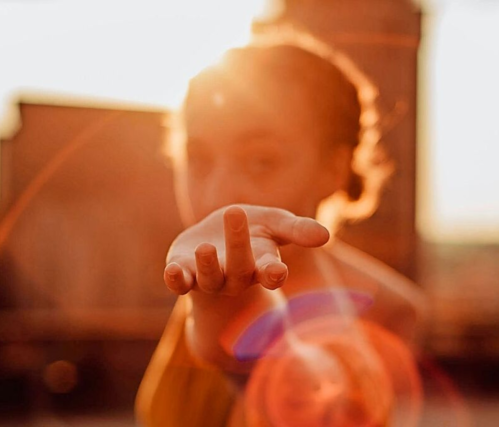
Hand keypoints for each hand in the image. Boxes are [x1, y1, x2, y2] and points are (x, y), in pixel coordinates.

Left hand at [164, 205, 328, 295]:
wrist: (214, 239)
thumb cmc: (252, 232)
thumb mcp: (275, 224)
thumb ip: (298, 230)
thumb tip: (325, 236)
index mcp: (262, 264)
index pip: (271, 273)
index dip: (274, 273)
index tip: (277, 271)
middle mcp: (237, 276)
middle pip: (240, 268)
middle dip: (238, 245)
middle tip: (235, 211)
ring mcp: (210, 279)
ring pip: (211, 279)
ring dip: (208, 266)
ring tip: (205, 248)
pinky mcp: (185, 276)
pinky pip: (180, 283)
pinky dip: (176, 279)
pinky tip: (172, 270)